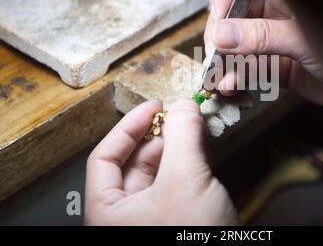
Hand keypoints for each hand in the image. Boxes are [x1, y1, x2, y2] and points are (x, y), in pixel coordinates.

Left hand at [85, 99, 238, 224]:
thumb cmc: (192, 241)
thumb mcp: (186, 181)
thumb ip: (183, 136)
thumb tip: (185, 104)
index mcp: (107, 211)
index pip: (106, 156)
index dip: (130, 126)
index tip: (154, 106)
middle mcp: (125, 216)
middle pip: (135, 162)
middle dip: (160, 136)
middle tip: (182, 116)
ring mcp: (152, 219)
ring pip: (159, 173)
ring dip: (178, 148)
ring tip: (196, 129)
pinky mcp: (176, 220)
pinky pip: (177, 184)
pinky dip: (189, 164)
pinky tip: (203, 151)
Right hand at [204, 0, 322, 108]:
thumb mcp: (303, 38)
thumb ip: (262, 35)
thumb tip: (222, 34)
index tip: (218, 15)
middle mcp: (274, 9)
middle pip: (233, 12)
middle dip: (219, 33)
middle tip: (213, 51)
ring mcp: (271, 36)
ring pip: (236, 42)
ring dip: (223, 59)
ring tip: (216, 76)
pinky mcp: (271, 63)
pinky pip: (246, 67)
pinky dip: (236, 76)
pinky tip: (230, 85)